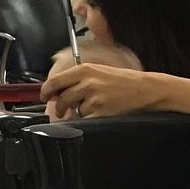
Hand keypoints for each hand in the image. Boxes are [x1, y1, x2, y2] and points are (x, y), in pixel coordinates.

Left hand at [40, 64, 156, 119]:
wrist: (144, 89)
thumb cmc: (125, 81)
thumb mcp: (99, 71)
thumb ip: (80, 78)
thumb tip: (63, 89)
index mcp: (84, 70)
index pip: (56, 81)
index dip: (46, 91)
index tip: (45, 96)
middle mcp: (86, 82)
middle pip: (62, 97)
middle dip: (60, 107)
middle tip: (61, 111)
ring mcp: (94, 97)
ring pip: (75, 109)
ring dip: (78, 112)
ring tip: (88, 110)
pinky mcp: (102, 110)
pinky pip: (87, 118)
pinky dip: (89, 118)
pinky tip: (98, 113)